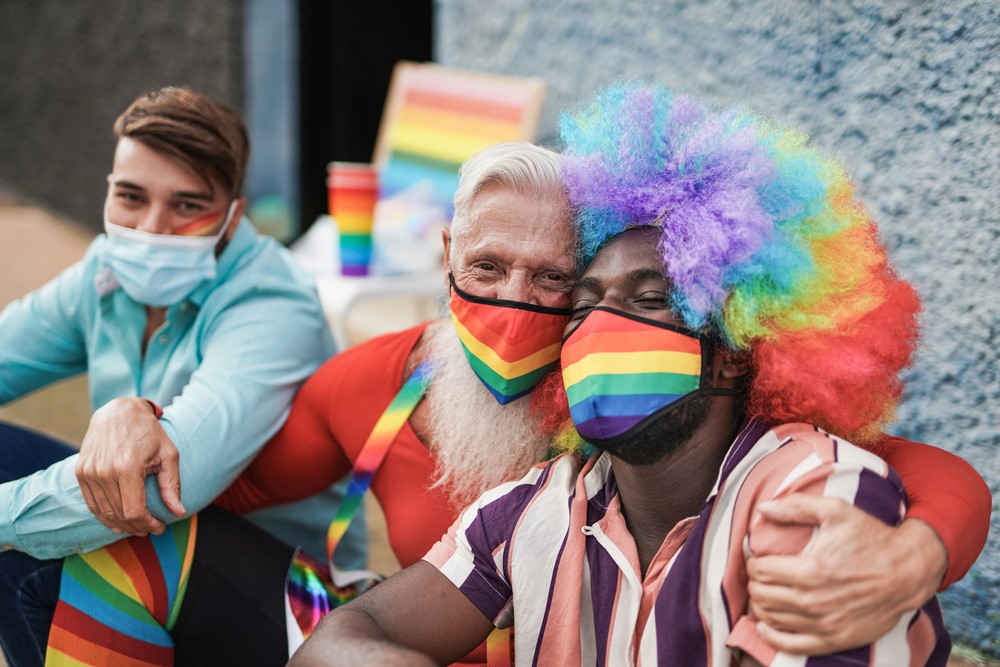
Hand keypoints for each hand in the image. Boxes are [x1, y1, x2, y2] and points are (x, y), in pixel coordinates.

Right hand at [76, 397, 185, 534]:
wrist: (118, 412)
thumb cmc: (148, 433)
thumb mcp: (169, 454)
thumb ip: (172, 485)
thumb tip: (179, 512)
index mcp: (127, 467)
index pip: (134, 511)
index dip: (148, 524)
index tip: (159, 527)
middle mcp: (104, 471)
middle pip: (119, 514)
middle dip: (137, 526)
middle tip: (151, 528)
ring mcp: (89, 472)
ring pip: (104, 512)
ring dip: (121, 525)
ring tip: (137, 527)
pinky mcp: (81, 472)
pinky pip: (91, 503)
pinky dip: (105, 516)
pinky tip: (118, 521)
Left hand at [746, 494, 946, 654]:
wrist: (908, 571)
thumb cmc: (871, 538)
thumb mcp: (835, 511)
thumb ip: (796, 506)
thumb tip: (762, 508)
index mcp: (809, 570)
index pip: (759, 571)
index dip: (752, 563)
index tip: (756, 558)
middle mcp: (813, 601)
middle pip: (761, 595)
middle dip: (753, 583)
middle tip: (759, 575)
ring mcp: (823, 624)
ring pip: (771, 619)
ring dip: (760, 605)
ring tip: (764, 593)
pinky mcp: (834, 639)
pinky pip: (790, 645)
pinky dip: (772, 635)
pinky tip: (766, 624)